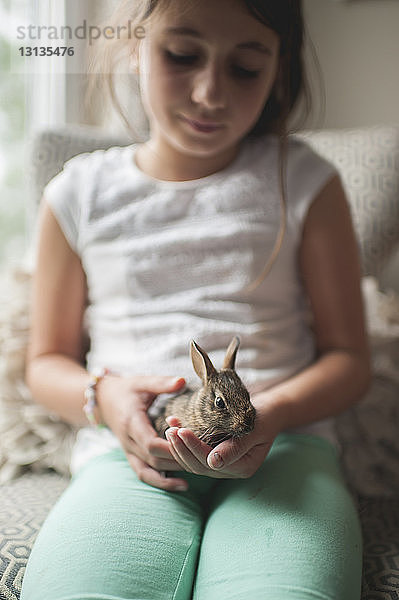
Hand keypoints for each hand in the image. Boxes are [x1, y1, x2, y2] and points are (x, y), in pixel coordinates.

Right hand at [97, 374, 188, 491]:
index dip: (170, 446)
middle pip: (153, 459)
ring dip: (171, 475)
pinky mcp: (132, 456)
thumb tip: (182, 381)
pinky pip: (144, 473)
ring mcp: (128, 451)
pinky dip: (160, 482)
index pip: (150, 442)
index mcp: (131, 422)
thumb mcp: (143, 382)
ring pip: (148, 471)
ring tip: (195, 475)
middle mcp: (128, 441)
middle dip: (177, 461)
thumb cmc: (126, 390)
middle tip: (202, 458)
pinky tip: (180, 485)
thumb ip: (162, 383)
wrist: (103, 400)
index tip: (191, 443)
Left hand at [165, 398, 282, 478]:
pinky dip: (182, 443)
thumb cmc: (265, 417)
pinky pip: (194, 455)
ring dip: (178, 447)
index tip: (182, 431)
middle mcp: (231, 470)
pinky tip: (174, 426)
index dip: (194, 447)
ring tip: (170, 427)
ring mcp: (222, 466)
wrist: (269, 412)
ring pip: (193, 463)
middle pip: (199, 466)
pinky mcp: (214, 457)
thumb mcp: (255, 429)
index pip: (211, 462)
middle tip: (171, 430)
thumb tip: (213, 462)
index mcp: (243, 467)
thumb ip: (237, 446)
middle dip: (182, 448)